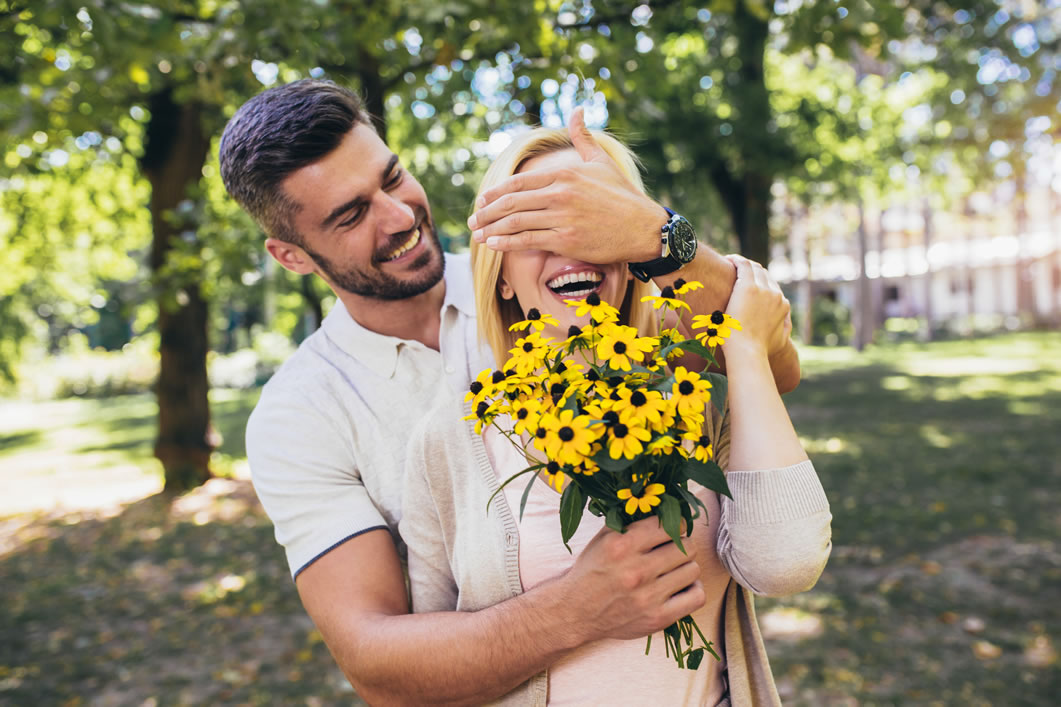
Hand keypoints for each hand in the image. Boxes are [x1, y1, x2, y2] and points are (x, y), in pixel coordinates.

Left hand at [467, 107, 662, 263]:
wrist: (644, 228)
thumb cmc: (622, 195)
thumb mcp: (601, 161)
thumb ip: (582, 137)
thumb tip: (577, 109)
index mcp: (564, 174)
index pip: (519, 183)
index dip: (496, 193)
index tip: (482, 201)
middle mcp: (559, 194)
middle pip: (511, 203)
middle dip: (487, 213)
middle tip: (472, 221)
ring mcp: (562, 218)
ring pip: (515, 223)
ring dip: (491, 229)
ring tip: (478, 235)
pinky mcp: (566, 240)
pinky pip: (528, 241)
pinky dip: (507, 243)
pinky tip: (494, 245)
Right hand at [558, 517, 705, 640]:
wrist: (576, 612)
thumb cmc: (592, 571)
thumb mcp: (603, 539)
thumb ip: (632, 522)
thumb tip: (665, 506)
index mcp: (622, 545)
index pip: (669, 525)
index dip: (675, 524)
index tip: (672, 529)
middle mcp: (636, 570)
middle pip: (687, 547)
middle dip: (682, 545)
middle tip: (673, 550)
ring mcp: (648, 596)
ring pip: (693, 570)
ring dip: (686, 568)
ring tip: (674, 570)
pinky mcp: (657, 618)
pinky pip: (696, 597)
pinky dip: (692, 590)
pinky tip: (680, 587)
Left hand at [722, 254, 791, 358]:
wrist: (748, 351)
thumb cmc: (759, 350)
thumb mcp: (779, 341)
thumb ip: (784, 330)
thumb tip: (784, 325)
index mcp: (783, 305)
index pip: (771, 286)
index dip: (759, 282)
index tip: (746, 282)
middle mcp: (776, 295)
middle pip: (764, 274)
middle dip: (751, 270)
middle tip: (736, 270)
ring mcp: (763, 289)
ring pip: (754, 267)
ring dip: (743, 263)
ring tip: (730, 263)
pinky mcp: (748, 287)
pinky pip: (743, 265)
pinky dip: (736, 260)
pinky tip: (727, 260)